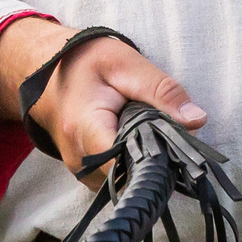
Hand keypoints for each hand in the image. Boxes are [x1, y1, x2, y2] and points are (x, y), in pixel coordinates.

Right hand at [0, 18, 207, 180]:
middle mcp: (79, 160)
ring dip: (145, 160)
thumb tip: (197, 120)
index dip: (159, 161)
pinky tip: (139, 138)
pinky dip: (133, 160)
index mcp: (85, 130)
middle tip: (172, 132)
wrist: (43, 68)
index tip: (180, 147)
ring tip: (152, 130)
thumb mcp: (125, 64)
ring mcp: (80, 170)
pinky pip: (116, 176)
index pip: (128, 167)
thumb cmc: (83, 61)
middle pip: (130, 176)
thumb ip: (161, 91)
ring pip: (125, 179)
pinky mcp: (86, 172)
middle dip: (157, 159)